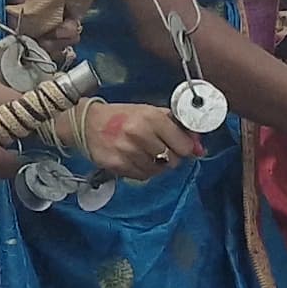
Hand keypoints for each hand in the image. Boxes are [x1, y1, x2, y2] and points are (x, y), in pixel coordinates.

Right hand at [85, 100, 199, 179]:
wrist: (87, 123)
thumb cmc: (121, 116)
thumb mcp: (149, 112)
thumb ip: (176, 127)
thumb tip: (199, 148)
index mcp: (151, 118)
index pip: (183, 145)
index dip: (186, 148)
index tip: (182, 147)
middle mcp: (139, 134)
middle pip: (172, 160)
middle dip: (171, 157)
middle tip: (161, 148)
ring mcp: (128, 151)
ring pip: (158, 170)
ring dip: (156, 165)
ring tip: (145, 152)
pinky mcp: (118, 165)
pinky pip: (143, 176)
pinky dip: (143, 170)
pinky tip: (135, 159)